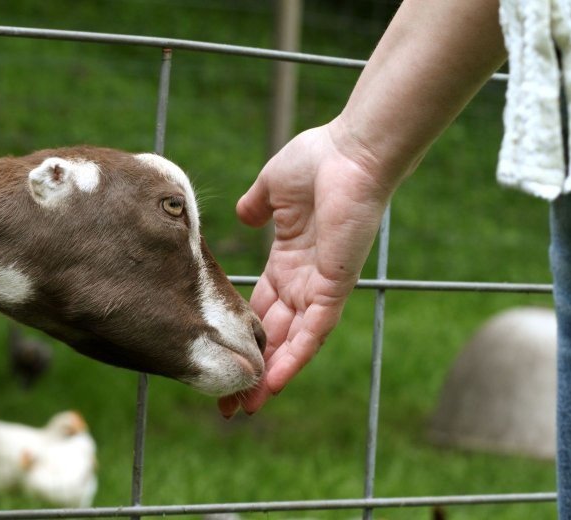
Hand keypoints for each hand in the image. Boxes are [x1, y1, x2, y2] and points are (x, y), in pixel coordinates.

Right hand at [219, 122, 397, 415]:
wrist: (351, 150)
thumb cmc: (317, 160)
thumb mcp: (271, 188)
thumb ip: (255, 206)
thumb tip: (242, 214)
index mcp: (288, 261)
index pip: (261, 309)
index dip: (241, 335)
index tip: (220, 358)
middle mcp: (303, 281)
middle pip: (273, 336)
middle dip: (252, 368)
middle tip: (228, 403)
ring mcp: (320, 287)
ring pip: (292, 343)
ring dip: (270, 375)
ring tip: (246, 407)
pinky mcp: (334, 286)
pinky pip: (315, 330)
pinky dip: (295, 357)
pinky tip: (273, 382)